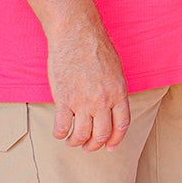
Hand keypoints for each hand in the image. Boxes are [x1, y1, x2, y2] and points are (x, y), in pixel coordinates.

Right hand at [46, 23, 129, 149]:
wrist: (77, 35)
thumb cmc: (97, 48)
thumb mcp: (115, 70)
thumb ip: (114, 90)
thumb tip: (111, 106)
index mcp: (119, 92)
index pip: (121, 124)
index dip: (116, 139)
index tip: (110, 146)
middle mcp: (103, 100)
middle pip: (101, 134)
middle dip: (95, 145)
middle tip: (88, 147)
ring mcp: (83, 102)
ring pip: (82, 135)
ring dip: (77, 142)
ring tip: (73, 141)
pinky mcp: (64, 100)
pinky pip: (62, 126)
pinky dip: (60, 133)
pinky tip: (60, 132)